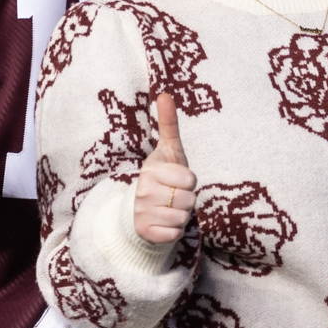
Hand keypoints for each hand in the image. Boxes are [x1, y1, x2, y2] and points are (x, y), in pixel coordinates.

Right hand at [133, 93, 196, 244]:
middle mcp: (143, 190)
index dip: (188, 181)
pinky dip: (174, 231)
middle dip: (187, 200)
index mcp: (150, 169)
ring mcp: (143, 212)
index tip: (176, 180)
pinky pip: (175, 234)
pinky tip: (164, 223)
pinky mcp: (146, 232)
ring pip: (183, 217)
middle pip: (189, 200)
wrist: (138, 210)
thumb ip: (168, 124)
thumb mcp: (167, 151)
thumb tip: (165, 93)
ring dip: (181, 216)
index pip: (189, 179)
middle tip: (173, 196)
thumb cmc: (162, 178)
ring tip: (169, 209)